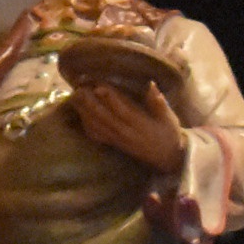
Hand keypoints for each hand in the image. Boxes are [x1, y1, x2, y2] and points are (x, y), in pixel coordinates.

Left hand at [70, 80, 184, 174]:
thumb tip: (151, 85)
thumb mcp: (169, 118)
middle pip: (105, 118)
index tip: (98, 86)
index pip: (123, 111)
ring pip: (98, 126)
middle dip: (90, 103)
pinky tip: (78, 113)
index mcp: (141, 125)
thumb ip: (159, 103)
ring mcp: (118, 140)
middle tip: (79, 88)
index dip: (110, 99)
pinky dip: (86, 124)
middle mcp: (126, 133)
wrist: (168, 158)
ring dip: (84, 112)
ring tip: (74, 97)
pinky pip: (97, 135)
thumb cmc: (169, 134)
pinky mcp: (114, 144)